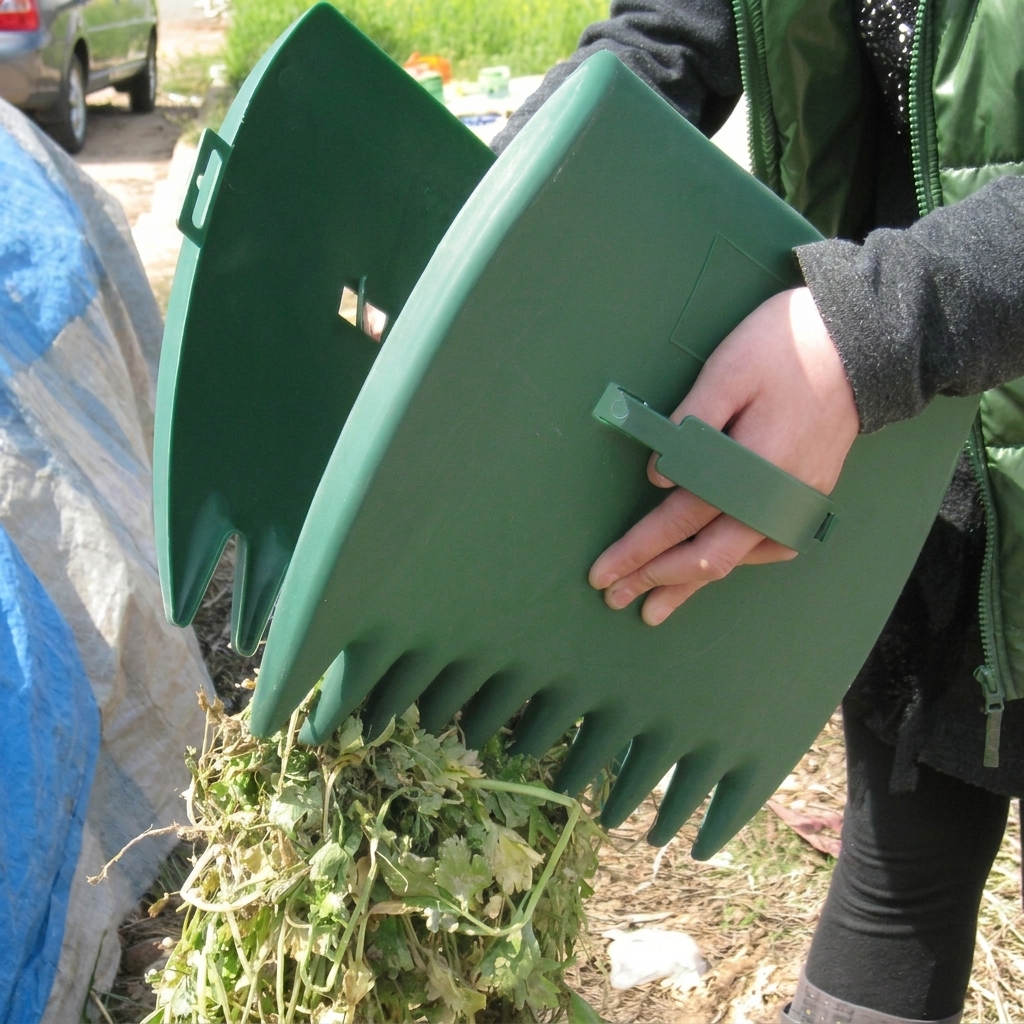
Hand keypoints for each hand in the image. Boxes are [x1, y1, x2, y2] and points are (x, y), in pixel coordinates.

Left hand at [588, 287, 858, 624]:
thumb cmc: (784, 347)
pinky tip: (717, 567)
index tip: (602, 573)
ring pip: (738, 559)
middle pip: (708, 556)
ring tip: (657, 605)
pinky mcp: (810, 496)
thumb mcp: (726, 371)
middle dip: (656, 580)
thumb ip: (689, 423)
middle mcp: (777, 497)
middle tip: (615, 599)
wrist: (861, 343)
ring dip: (693, 582)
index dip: (638, 550)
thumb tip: (657, 476)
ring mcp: (798, 502)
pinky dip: (736, 561)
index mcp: (751, 467)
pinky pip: (768, 545)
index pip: (681, 520)